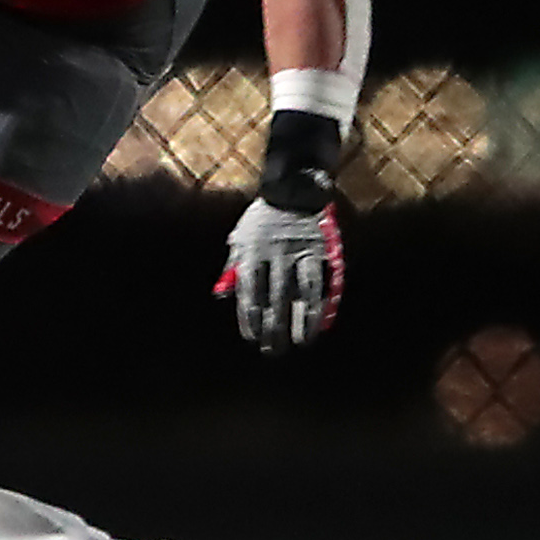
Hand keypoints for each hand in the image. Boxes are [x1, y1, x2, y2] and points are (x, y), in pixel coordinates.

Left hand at [214, 199, 342, 351]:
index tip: (252, 337)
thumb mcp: (241, 238)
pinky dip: (317, 305)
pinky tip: (317, 324)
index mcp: (251, 253)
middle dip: (272, 327)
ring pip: (298, 295)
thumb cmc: (261, 219)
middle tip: (271, 350)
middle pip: (273, 299)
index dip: (250, 318)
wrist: (292, 189)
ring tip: (297, 343)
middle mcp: (273, 256)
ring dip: (298, 321)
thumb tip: (221, 295)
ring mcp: (297, 255)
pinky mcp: (317, 253)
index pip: (249, 293)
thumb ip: (232, 268)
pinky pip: (318, 284)